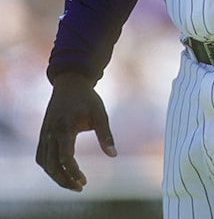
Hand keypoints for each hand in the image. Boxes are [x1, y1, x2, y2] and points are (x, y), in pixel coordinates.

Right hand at [36, 72, 116, 191]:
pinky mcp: (43, 134)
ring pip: (45, 163)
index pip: (65, 157)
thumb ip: (106, 135)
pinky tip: (61, 172)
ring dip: (56, 176)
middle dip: (64, 180)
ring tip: (73, 183)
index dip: (73, 172)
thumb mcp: (100, 113)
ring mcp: (44, 134)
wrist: (70, 83)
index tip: (84, 181)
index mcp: (65, 127)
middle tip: (79, 187)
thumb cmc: (87, 99)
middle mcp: (51, 133)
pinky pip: (41, 157)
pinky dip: (49, 167)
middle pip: (52, 165)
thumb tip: (114, 155)